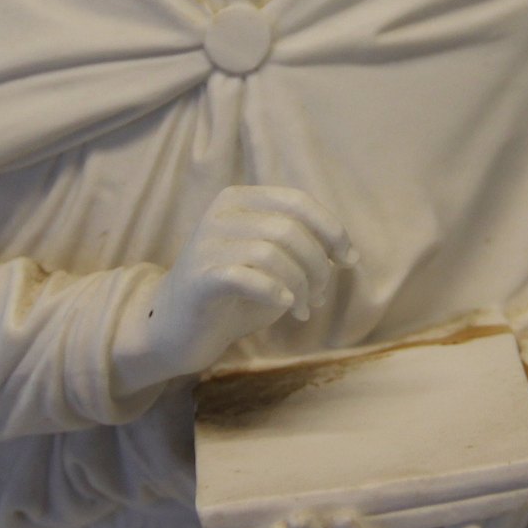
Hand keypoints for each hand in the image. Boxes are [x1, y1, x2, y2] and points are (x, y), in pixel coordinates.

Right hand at [112, 185, 356, 394]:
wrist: (178, 328)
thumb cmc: (233, 294)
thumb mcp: (271, 261)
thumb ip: (302, 248)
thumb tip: (346, 253)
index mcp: (240, 199)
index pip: (298, 201)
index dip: (331, 230)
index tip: (349, 260)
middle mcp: (220, 214)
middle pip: (289, 229)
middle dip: (317, 265)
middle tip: (319, 296)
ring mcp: (206, 243)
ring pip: (272, 252)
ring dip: (300, 284)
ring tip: (302, 308)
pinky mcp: (199, 277)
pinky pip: (247, 276)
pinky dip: (275, 291)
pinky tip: (285, 306)